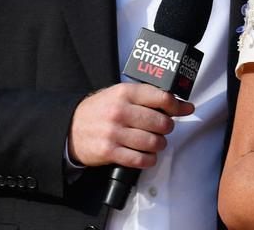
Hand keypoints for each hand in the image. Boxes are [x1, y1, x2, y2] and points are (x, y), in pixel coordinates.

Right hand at [67, 83, 194, 167]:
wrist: (70, 127)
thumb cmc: (100, 110)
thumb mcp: (120, 95)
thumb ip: (148, 97)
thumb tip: (183, 106)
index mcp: (125, 93)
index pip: (162, 98)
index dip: (177, 106)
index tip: (182, 110)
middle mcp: (120, 111)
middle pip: (161, 123)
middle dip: (167, 128)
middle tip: (163, 129)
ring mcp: (114, 132)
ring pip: (153, 142)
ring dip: (159, 145)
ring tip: (155, 143)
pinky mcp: (109, 151)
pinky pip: (140, 160)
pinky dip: (148, 160)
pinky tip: (146, 156)